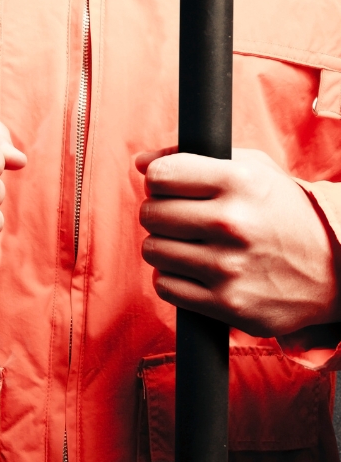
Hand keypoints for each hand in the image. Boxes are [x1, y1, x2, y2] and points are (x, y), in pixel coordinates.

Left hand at [136, 148, 340, 335]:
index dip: (158, 181)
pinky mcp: (226, 303)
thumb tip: (140, 162)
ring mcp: (228, 266)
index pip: (160, 176)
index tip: (169, 188)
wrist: (336, 271)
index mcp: (239, 181)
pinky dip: (173, 278)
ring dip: (165, 247)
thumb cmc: (286, 214)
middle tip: (181, 219)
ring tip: (190, 245)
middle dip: (159, 214)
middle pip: (151, 213)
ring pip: (153, 250)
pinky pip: (165, 285)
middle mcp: (232, 222)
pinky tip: (195, 271)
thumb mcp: (253, 169)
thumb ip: (193, 158)